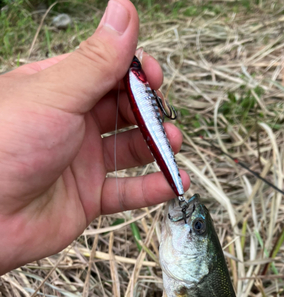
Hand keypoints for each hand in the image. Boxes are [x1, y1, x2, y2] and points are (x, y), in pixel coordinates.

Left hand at [0, 0, 188, 274]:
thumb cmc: (6, 148)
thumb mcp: (55, 95)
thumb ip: (97, 60)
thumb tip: (124, 9)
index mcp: (59, 90)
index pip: (107, 73)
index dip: (135, 74)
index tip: (153, 77)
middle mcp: (72, 124)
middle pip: (124, 112)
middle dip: (149, 112)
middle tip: (164, 118)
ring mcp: (81, 162)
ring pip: (130, 150)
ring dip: (157, 147)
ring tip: (174, 144)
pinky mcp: (88, 198)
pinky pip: (126, 192)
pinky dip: (151, 188)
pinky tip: (174, 182)